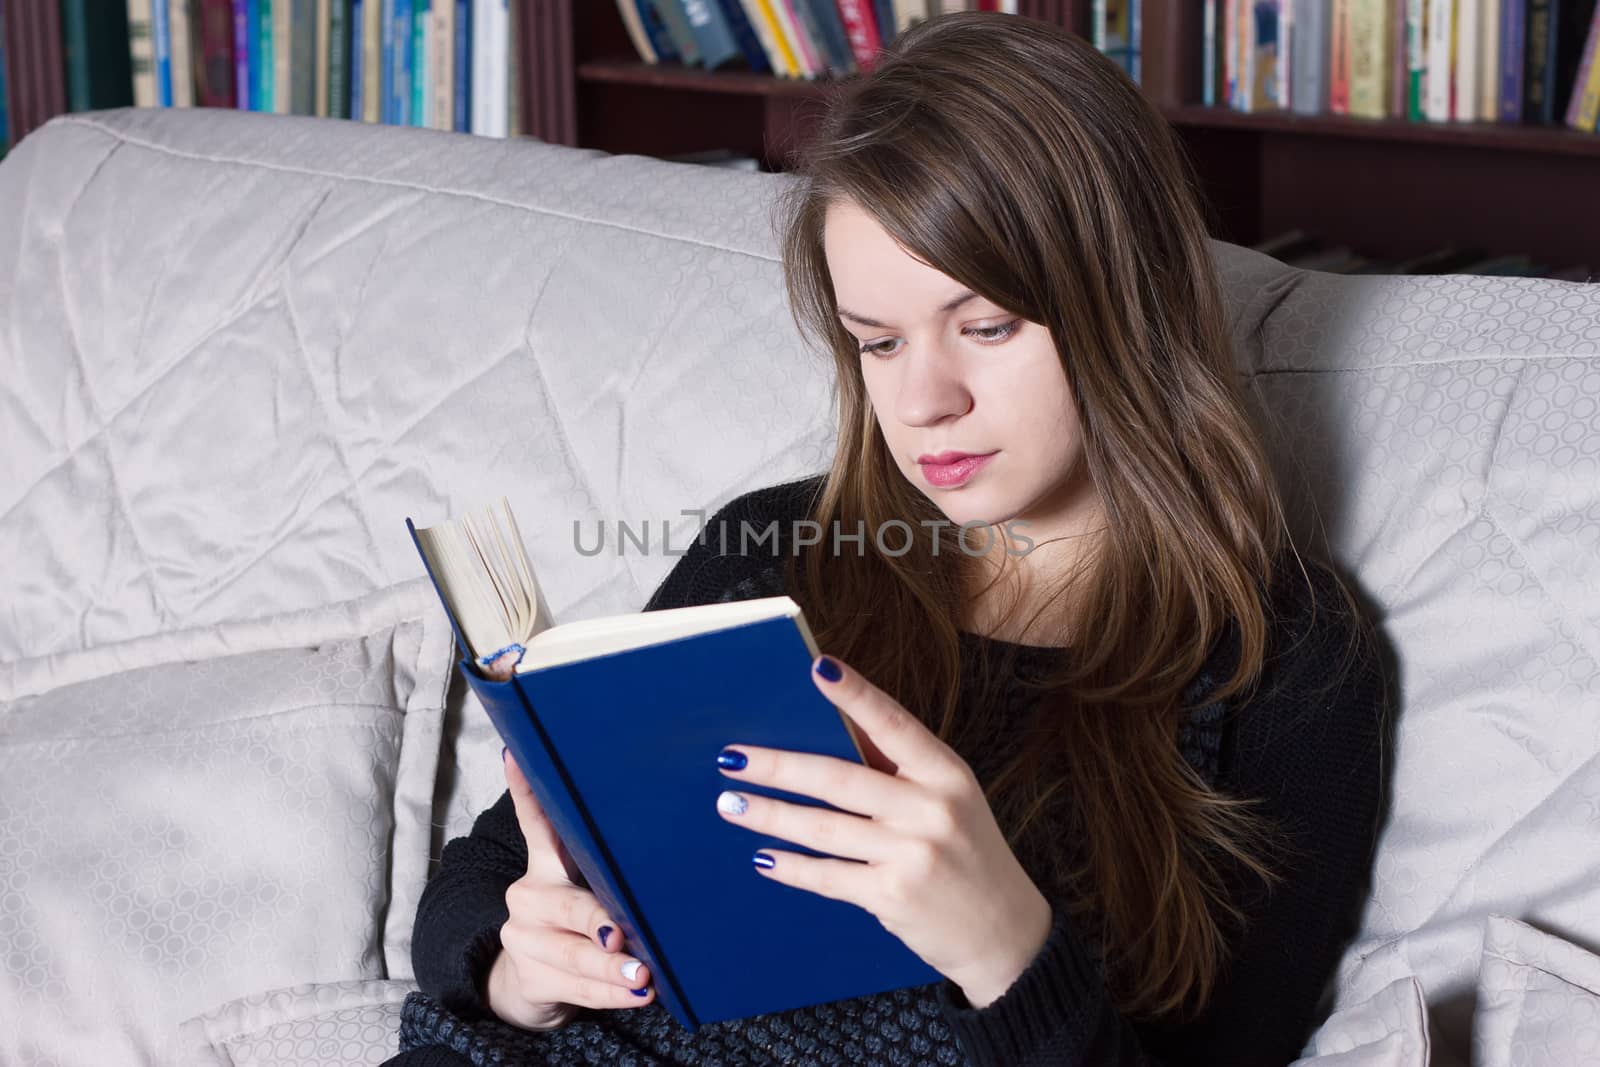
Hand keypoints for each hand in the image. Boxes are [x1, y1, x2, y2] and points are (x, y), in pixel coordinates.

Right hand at [485, 749, 654, 1028]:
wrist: (534, 979)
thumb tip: (667, 838)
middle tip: (622, 935)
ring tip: (642, 976)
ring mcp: (524, 938)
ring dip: (612, 969)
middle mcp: (528, 895)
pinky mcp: (531, 977)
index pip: (535, 822)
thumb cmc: (580, 922)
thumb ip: (611, 867)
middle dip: (598, 923)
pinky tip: (633, 995)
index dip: (524, 789)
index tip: (516, 755)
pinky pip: (577, 987)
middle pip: (567, 906)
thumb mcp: (588, 886)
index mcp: (545, 864)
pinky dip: (610, 994)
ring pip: (574, 953)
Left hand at [714, 655, 1053, 1008]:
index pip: (894, 724)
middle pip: (839, 779)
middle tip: (732, 756)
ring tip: (731, 802)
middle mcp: (931, 809)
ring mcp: (912, 855)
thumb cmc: (966, 851)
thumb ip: (898, 768)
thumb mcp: (949, 798)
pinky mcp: (893, 896)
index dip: (856, 695)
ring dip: (770, 814)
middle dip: (778, 766)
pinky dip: (791, 866)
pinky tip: (763, 856)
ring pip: (823, 828)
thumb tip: (828, 729)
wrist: (1004, 931)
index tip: (817, 668)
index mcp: (947, 773)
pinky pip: (828, 875)